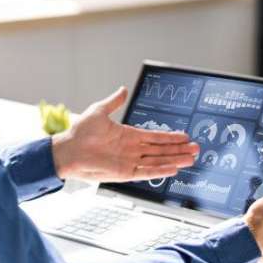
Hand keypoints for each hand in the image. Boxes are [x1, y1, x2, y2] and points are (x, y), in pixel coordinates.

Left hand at [51, 87, 198, 181]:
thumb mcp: (99, 111)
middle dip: (179, 149)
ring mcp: (129, 161)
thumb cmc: (79, 132)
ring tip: (191, 159)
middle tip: (196, 149)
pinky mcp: (124, 172)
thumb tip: (122, 90)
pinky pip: (146, 172)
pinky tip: (173, 169)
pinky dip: (159, 171)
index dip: (170, 137)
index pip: (155, 136)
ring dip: (174, 160)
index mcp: (128, 135)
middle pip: (161, 150)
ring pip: (158, 161)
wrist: (67, 150)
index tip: (185, 136)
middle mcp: (131, 149)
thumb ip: (114, 102)